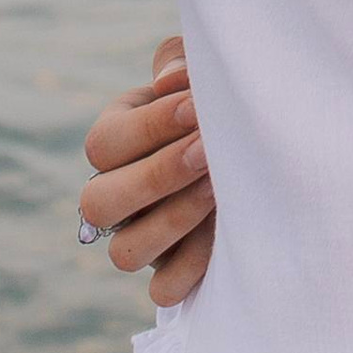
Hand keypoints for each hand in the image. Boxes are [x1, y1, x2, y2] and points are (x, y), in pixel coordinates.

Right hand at [79, 33, 214, 304]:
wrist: (255, 146)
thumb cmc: (218, 99)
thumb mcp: (198, 70)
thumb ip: (180, 62)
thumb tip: (171, 80)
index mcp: (114, 141)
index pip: (104, 144)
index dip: (150, 127)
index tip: (197, 106)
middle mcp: (116, 196)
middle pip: (98, 204)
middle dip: (156, 175)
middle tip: (207, 150)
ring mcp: (140, 240)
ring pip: (124, 253)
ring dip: (172, 220)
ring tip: (219, 187)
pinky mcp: (170, 275)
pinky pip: (163, 291)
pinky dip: (192, 267)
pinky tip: (226, 229)